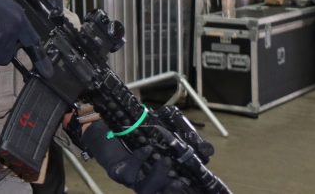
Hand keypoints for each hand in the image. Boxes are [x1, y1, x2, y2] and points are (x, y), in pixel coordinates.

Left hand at [79, 121, 194, 193]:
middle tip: (180, 180)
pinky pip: (129, 173)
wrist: (106, 128)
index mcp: (160, 175)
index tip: (194, 186)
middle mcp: (146, 180)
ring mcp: (132, 178)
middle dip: (171, 191)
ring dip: (157, 177)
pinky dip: (138, 161)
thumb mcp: (162, 134)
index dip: (184, 190)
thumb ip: (183, 142)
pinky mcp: (117, 172)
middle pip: (160, 193)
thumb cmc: (137, 133)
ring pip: (145, 189)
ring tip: (165, 160)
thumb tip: (207, 150)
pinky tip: (145, 149)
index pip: (173, 189)